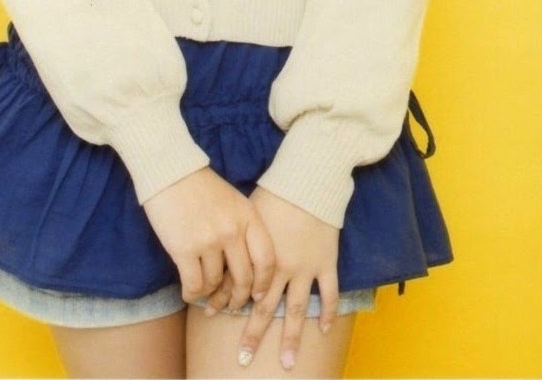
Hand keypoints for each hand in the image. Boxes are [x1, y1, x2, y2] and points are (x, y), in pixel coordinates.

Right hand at [143, 168, 275, 306]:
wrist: (170, 171)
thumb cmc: (201, 186)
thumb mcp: (234, 201)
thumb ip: (244, 228)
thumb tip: (249, 267)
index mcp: (248, 216)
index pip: (266, 260)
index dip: (264, 283)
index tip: (258, 294)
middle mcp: (232, 230)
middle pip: (243, 278)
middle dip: (238, 298)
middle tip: (232, 305)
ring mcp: (208, 240)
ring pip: (215, 283)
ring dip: (210, 293)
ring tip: (205, 292)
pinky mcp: (184, 249)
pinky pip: (194, 285)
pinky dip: (192, 294)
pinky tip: (189, 292)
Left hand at [205, 186, 339, 370]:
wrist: (308, 181)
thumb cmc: (275, 192)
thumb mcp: (249, 213)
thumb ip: (238, 237)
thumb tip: (220, 249)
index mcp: (259, 255)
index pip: (240, 287)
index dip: (224, 301)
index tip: (212, 316)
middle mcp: (281, 268)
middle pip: (265, 308)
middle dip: (253, 334)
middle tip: (243, 359)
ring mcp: (306, 268)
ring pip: (297, 311)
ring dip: (292, 338)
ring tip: (288, 363)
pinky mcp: (326, 262)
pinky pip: (329, 293)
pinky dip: (328, 312)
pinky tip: (324, 330)